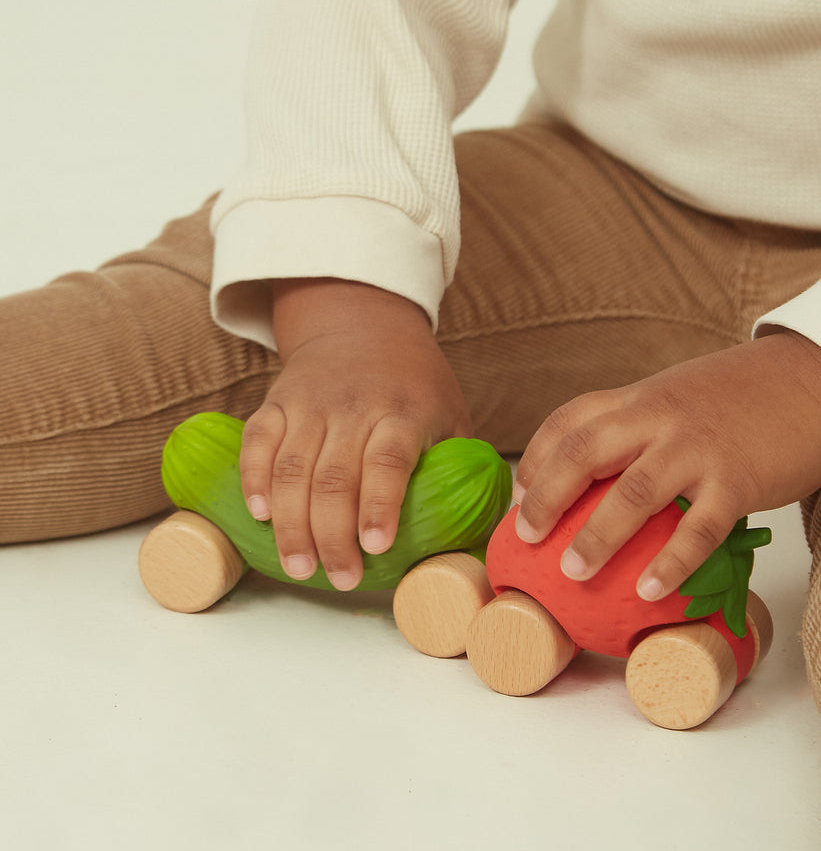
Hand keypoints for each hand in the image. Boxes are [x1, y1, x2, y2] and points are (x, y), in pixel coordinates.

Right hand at [239, 279, 471, 589]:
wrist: (364, 324)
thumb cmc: (415, 386)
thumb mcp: (451, 416)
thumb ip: (459, 468)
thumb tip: (485, 530)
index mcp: (402, 412)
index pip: (388, 462)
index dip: (380, 506)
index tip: (375, 546)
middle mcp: (353, 407)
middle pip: (335, 477)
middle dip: (333, 535)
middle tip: (341, 578)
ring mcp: (311, 404)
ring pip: (292, 469)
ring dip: (292, 523)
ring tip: (299, 566)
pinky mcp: (278, 402)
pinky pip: (258, 443)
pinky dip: (254, 479)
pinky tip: (260, 514)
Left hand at [513, 331, 820, 601]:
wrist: (812, 382)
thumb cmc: (737, 398)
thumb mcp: (674, 396)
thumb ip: (636, 427)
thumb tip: (594, 479)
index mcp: (639, 397)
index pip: (569, 420)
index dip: (537, 459)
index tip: (519, 496)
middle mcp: (659, 417)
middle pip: (585, 451)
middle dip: (548, 496)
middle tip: (526, 536)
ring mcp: (697, 447)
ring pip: (634, 492)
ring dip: (598, 535)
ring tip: (572, 571)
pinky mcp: (739, 480)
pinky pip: (698, 527)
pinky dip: (671, 561)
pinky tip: (650, 589)